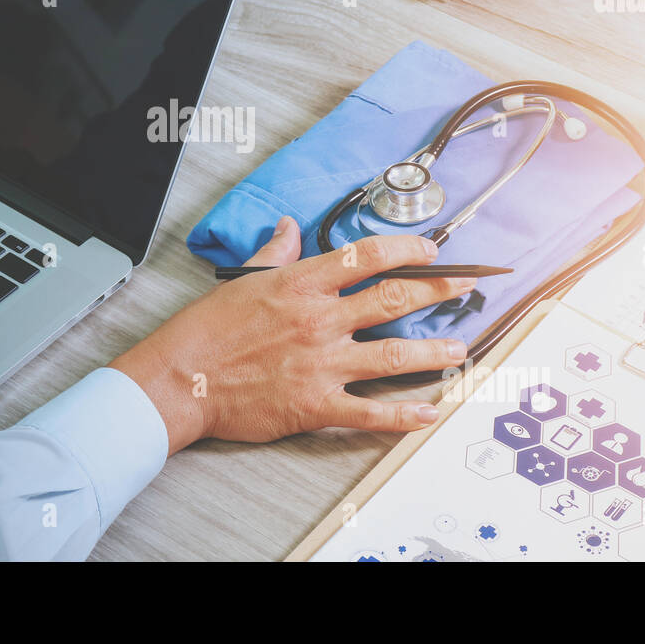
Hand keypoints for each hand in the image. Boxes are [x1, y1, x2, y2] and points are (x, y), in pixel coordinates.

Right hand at [110, 217, 471, 452]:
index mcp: (301, 284)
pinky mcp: (315, 405)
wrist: (181, 380)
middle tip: (463, 287)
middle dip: (437, 291)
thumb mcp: (241, 279)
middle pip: (394, 300)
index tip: (430, 251)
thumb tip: (286, 228)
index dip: (407, 251)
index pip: (367, 257)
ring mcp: (321, 364)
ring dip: (435, 353)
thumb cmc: (205, 330)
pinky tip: (429, 411)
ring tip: (460, 350)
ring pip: (395, 357)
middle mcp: (319, 320)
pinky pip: (370, 412)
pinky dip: (404, 415)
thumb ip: (273, 253)